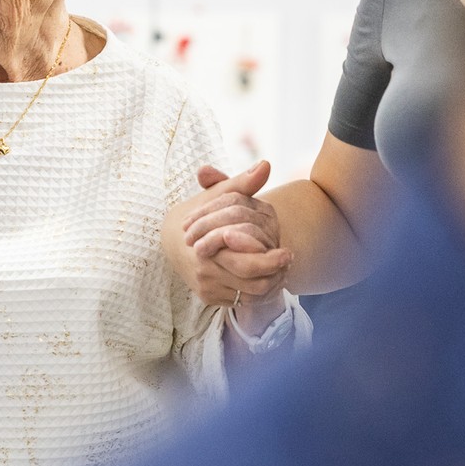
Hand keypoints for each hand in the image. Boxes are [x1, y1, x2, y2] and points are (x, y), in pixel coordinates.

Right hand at [162, 161, 290, 306]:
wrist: (173, 239)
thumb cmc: (201, 213)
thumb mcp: (219, 196)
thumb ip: (242, 183)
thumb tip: (266, 165)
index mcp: (205, 246)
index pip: (246, 260)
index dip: (270, 260)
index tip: (288, 251)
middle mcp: (204, 270)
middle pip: (250, 281)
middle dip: (275, 274)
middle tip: (291, 262)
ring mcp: (206, 286)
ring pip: (248, 294)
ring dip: (270, 284)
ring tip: (283, 270)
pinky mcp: (209, 298)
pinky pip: (241, 301)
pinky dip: (257, 292)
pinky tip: (268, 278)